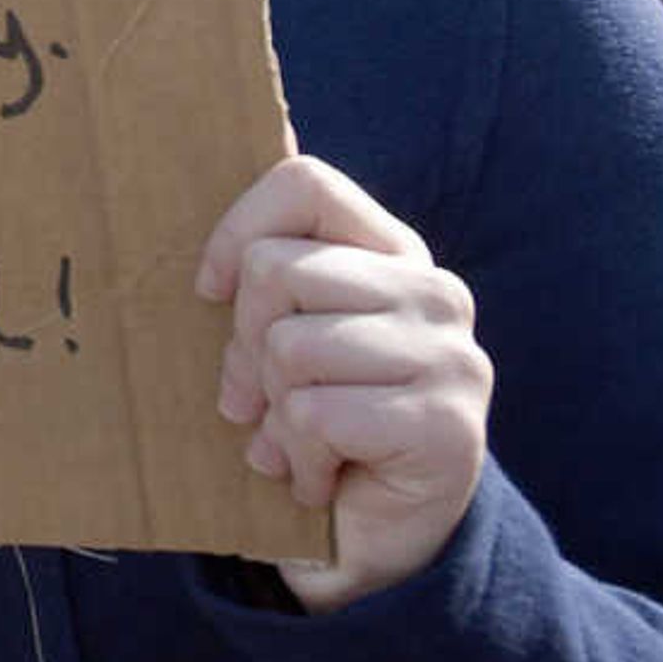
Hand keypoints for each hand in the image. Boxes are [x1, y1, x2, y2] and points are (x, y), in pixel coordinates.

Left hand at [198, 154, 491, 612]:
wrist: (381, 541)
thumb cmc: (318, 419)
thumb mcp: (284, 327)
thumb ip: (275, 248)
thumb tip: (264, 121)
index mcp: (394, 252)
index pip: (305, 183)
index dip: (238, 230)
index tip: (211, 291)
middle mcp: (435, 292)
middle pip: (278, 270)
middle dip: (245, 346)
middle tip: (260, 397)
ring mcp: (451, 357)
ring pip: (290, 347)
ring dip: (273, 410)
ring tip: (295, 440)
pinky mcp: (446, 426)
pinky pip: (315, 416)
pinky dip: (297, 459)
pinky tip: (318, 478)